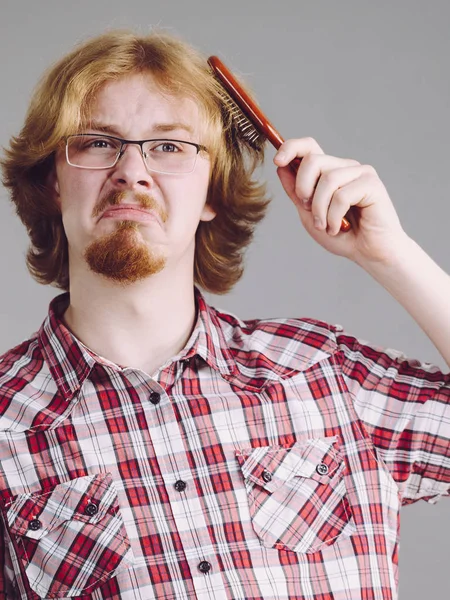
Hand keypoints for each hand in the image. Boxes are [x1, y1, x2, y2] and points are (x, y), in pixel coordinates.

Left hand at [274, 137, 407, 266]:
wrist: (368, 253)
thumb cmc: (342, 235)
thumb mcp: (309, 215)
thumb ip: (296, 193)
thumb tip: (281, 168)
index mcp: (329, 171)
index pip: (309, 146)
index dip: (291, 148)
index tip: (277, 162)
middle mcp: (345, 167)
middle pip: (314, 160)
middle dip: (303, 188)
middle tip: (308, 210)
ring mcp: (360, 173)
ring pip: (327, 179)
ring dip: (319, 209)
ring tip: (325, 226)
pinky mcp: (372, 184)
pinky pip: (342, 195)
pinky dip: (334, 217)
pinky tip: (338, 228)